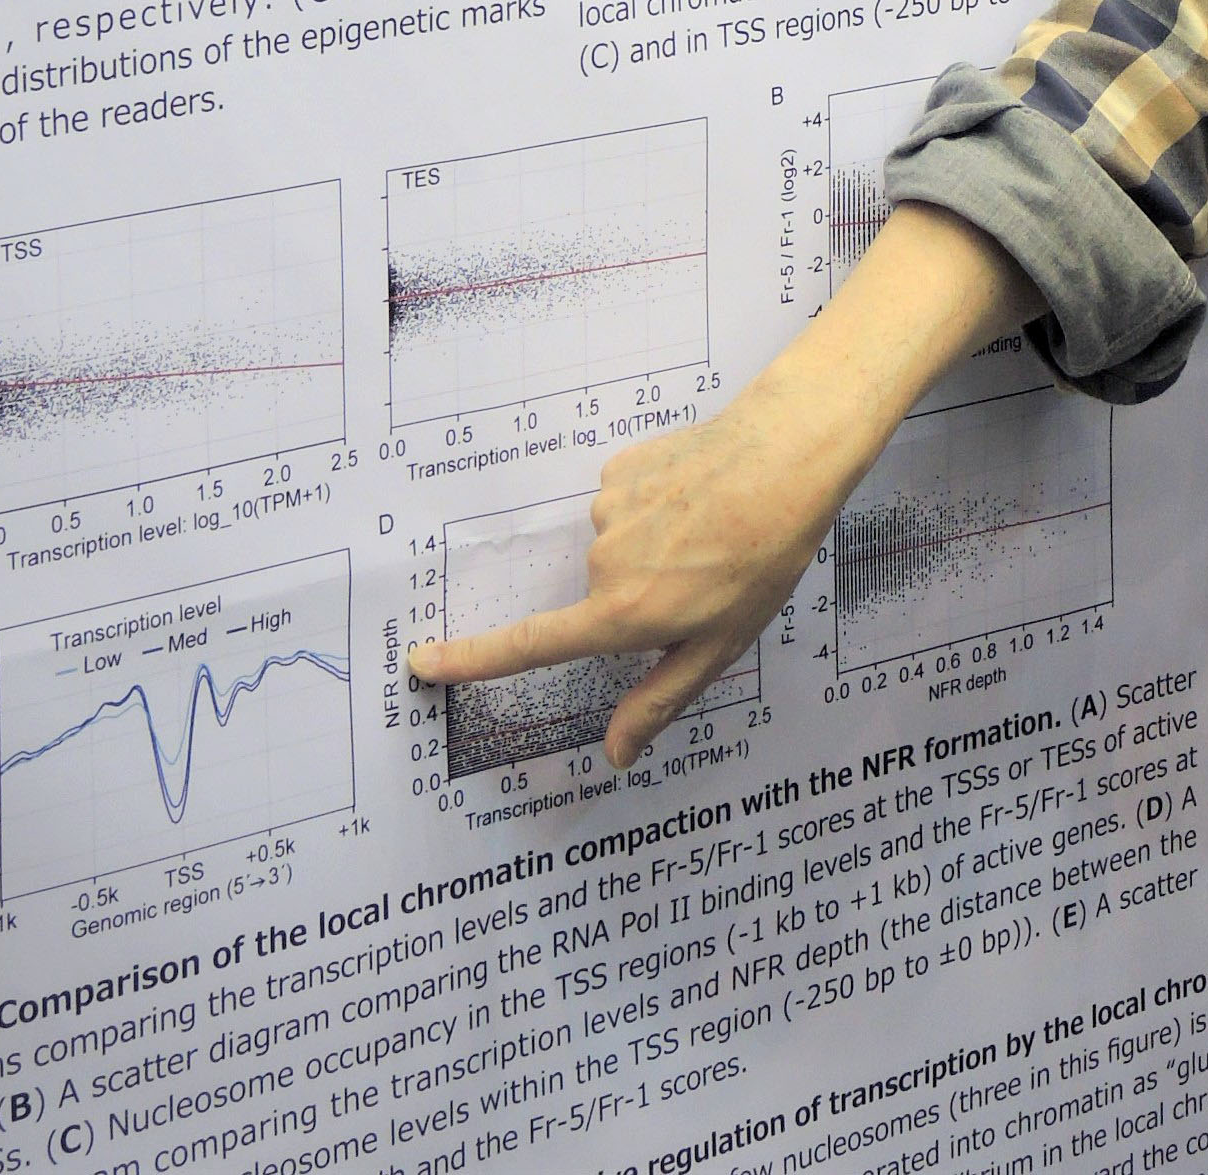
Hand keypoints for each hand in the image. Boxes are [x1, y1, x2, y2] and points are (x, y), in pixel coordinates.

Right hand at [404, 203, 1032, 767]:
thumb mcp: (721, 647)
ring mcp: (607, 508)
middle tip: (705, 582)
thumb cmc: (762, 559)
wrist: (786, 455)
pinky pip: (626, 502)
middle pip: (599, 598)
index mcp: (621, 614)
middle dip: (640, 599)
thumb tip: (615, 753)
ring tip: (713, 533)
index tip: (421, 662)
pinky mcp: (621, 466)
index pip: (528, 645)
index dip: (471, 659)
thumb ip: (658, 700)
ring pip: (616, 548)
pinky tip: (700, 497)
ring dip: (654, 549)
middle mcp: (602, 561)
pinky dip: (656, 507)